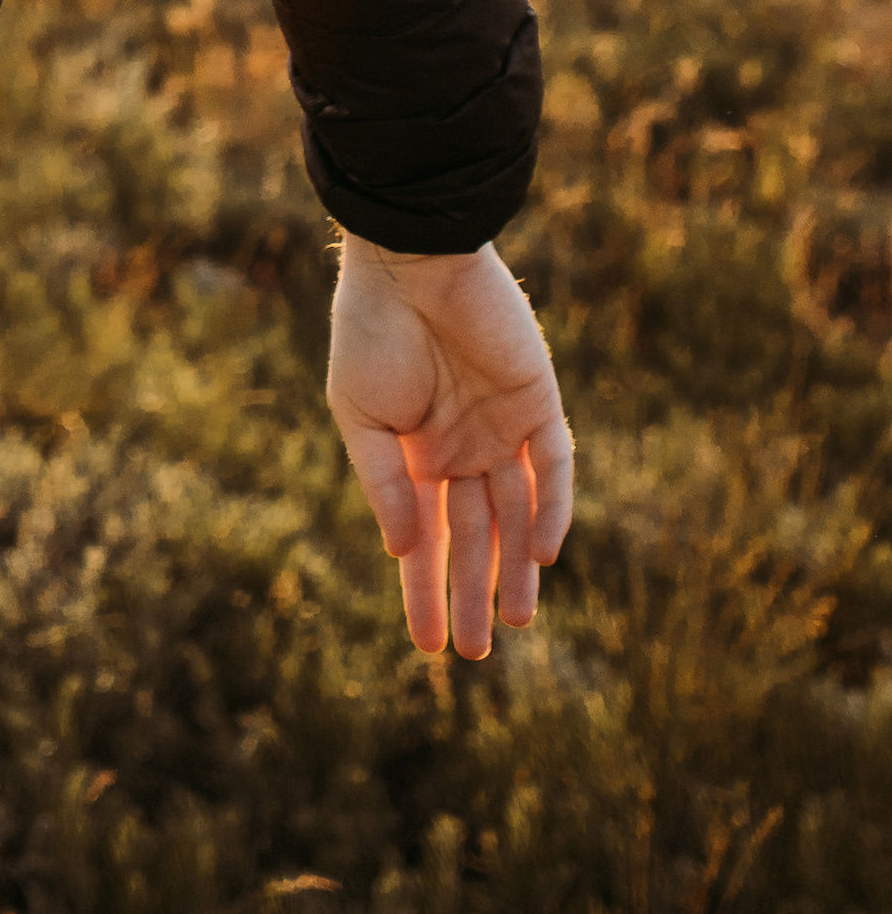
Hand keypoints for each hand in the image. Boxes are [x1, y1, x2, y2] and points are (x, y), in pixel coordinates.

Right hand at [327, 239, 574, 658]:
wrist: (411, 259)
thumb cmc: (372, 330)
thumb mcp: (360, 416)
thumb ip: (384, 483)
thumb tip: (406, 552)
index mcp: (414, 452)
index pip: (426, 536)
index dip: (424, 589)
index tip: (427, 646)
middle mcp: (462, 446)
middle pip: (475, 536)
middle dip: (472, 592)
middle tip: (473, 653)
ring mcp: (502, 427)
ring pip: (518, 514)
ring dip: (517, 567)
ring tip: (515, 623)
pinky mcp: (538, 401)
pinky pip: (554, 466)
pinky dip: (552, 508)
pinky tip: (543, 552)